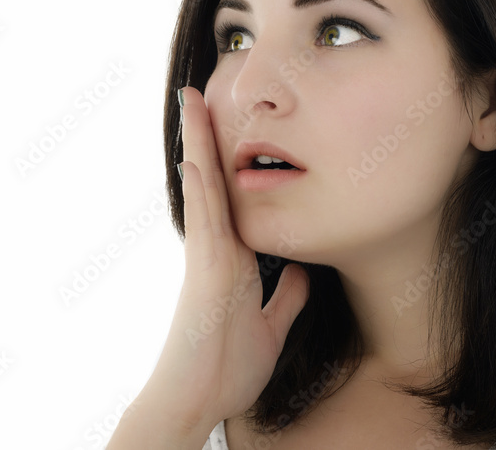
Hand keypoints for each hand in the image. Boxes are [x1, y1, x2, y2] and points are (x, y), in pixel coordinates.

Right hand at [148, 86, 309, 431]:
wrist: (197, 401)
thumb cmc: (224, 368)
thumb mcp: (271, 326)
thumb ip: (285, 297)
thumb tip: (301, 271)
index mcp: (233, 259)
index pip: (230, 197)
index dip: (225, 160)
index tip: (224, 125)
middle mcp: (217, 251)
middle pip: (212, 182)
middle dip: (205, 137)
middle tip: (197, 94)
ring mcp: (207, 259)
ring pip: (204, 190)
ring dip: (197, 145)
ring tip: (193, 104)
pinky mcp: (203, 275)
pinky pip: (203, 224)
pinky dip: (201, 190)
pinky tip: (197, 160)